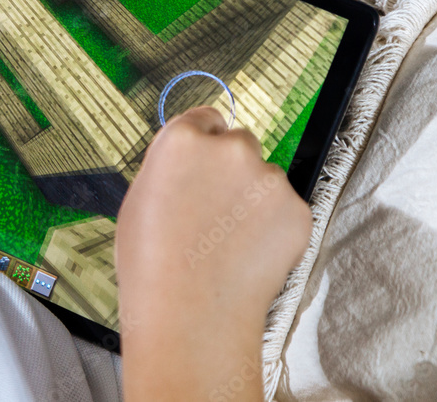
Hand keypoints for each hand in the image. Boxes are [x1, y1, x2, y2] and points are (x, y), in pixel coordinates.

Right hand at [115, 106, 311, 400]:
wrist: (190, 317)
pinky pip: (286, 209)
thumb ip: (170, 166)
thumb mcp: (139, 199)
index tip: (205, 162)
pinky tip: (247, 254)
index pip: (206, 118)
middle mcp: (229, 148)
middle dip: (231, 168)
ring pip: (264, 178)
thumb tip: (188, 161)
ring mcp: (268, 179)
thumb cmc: (152, 267)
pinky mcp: (297, 210)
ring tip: (227, 241)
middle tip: (213, 209)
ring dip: (252, 200)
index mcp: (182, 140)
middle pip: (239, 142)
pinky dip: (273, 227)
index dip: (204, 143)